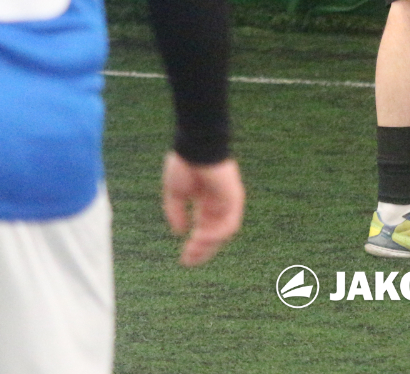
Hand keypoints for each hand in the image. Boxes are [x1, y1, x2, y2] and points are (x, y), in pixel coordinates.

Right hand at [163, 152, 243, 266]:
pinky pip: (229, 223)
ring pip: (222, 232)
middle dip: (202, 250)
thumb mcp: (175, 194)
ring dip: (208, 244)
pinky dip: (216, 234)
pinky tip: (200, 237)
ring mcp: (228, 201)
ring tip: (193, 251)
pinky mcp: (234, 198)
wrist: (195, 147)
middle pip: (214, 234)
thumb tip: (179, 232)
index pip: (204, 228)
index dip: (195, 245)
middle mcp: (218, 203)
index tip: (184, 259)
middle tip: (189, 261)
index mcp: (206, 201)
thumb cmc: (184, 165)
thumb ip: (176, 213)